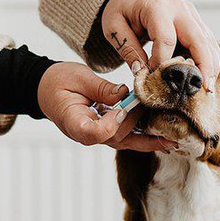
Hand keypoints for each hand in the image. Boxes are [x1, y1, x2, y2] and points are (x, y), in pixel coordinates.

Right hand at [37, 62, 175, 151]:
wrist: (46, 88)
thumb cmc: (58, 81)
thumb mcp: (78, 78)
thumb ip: (102, 88)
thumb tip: (125, 94)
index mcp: (73, 122)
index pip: (94, 133)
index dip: (111, 123)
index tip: (121, 108)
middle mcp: (86, 134)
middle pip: (115, 138)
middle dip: (137, 124)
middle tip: (157, 108)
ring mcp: (96, 136)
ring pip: (125, 142)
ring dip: (148, 141)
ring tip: (172, 139)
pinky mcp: (105, 131)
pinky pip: (126, 137)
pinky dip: (144, 138)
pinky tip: (163, 139)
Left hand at [102, 0, 219, 89]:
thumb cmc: (122, 10)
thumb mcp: (114, 27)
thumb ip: (127, 49)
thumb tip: (141, 73)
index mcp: (156, 8)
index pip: (166, 39)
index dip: (162, 62)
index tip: (154, 78)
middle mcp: (179, 9)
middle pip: (197, 39)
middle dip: (203, 65)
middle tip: (204, 90)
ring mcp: (191, 14)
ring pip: (208, 41)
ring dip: (210, 65)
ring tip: (207, 88)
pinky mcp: (196, 22)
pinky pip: (208, 42)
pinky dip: (209, 60)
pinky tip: (206, 77)